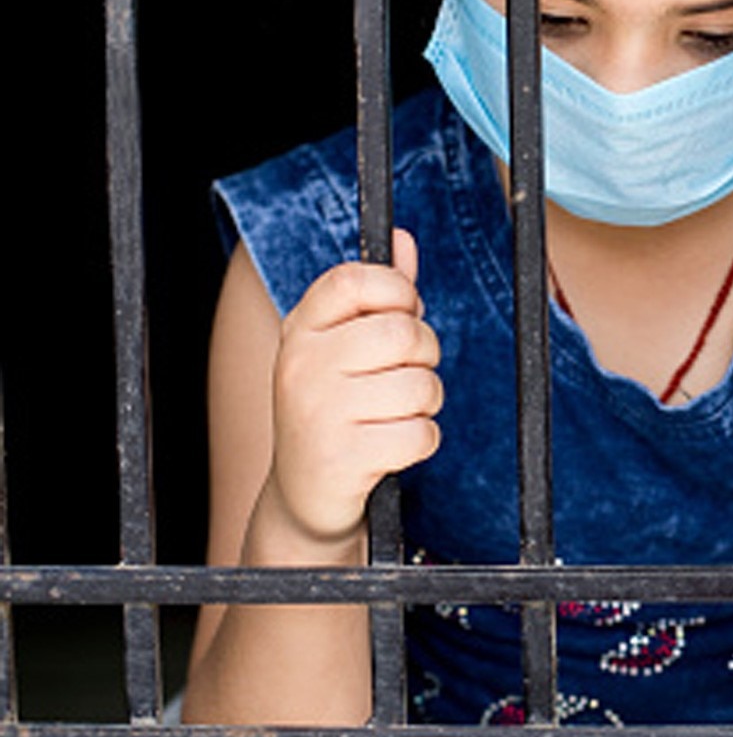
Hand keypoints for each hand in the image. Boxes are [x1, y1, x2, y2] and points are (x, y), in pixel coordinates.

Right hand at [265, 228, 441, 552]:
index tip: (402, 312)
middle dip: (425, 353)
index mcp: (301, 329)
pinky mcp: (342, 459)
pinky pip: (421, 434)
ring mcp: (318, 413)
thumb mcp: (344, 345)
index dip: (397, 291)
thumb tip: (403, 240)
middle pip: (403, 333)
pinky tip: (393, 446)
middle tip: (408, 372)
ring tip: (398, 413)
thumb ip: (379, 293)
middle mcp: (302, 365)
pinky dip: (422, 441)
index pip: (356, 280)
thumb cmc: (334, 406)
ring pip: (420, 386)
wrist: (301, 497)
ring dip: (427, 402)